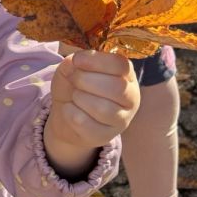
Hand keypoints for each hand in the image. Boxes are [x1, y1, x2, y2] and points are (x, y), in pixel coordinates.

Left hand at [45, 50, 139, 173]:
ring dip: (80, 98)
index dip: (97, 61)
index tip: (77, 60)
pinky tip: (69, 109)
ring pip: (103, 108)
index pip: (121, 65)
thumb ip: (73, 63)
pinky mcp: (105, 136)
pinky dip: (71, 113)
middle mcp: (130, 97)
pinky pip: (86, 124)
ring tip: (74, 96)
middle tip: (73, 79)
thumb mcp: (71, 70)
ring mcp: (121, 119)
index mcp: (126, 76)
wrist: (66, 119)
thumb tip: (74, 62)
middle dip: (86, 80)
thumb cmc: (74, 88)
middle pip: (117, 87)